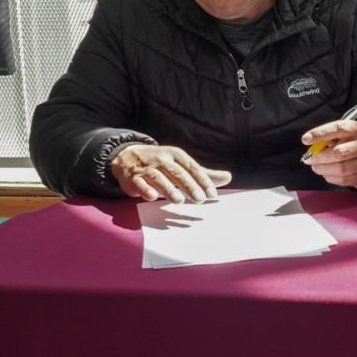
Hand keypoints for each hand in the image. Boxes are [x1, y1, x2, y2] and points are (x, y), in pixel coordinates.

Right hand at [111, 144, 231, 203]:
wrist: (127, 156)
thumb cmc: (162, 163)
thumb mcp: (182, 164)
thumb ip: (203, 173)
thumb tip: (228, 177)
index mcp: (176, 155)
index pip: (193, 168)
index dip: (203, 181)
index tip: (213, 194)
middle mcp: (162, 159)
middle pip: (178, 173)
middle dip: (189, 186)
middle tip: (200, 199)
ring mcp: (147, 168)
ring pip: (159, 178)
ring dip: (169, 189)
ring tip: (179, 201)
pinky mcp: (133, 177)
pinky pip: (139, 183)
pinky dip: (145, 189)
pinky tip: (152, 197)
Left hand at [302, 120, 356, 190]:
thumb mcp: (350, 133)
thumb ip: (333, 137)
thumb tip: (313, 145)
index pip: (338, 128)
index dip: (320, 133)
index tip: (306, 139)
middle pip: (339, 152)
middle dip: (320, 157)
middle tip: (309, 159)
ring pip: (341, 168)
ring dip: (323, 169)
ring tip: (316, 167)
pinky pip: (344, 179)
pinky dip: (331, 177)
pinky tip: (327, 173)